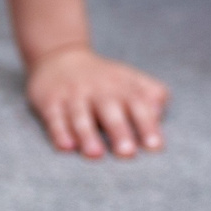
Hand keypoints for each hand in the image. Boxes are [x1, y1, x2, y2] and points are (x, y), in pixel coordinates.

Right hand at [25, 46, 168, 157]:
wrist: (59, 56)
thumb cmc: (104, 80)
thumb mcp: (129, 80)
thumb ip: (151, 94)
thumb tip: (159, 113)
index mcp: (122, 87)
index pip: (138, 105)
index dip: (147, 125)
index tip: (154, 146)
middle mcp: (98, 90)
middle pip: (110, 111)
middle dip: (119, 131)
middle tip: (127, 153)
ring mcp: (73, 95)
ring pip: (80, 116)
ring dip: (88, 135)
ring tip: (95, 154)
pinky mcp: (50, 101)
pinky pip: (54, 118)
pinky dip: (60, 132)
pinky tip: (66, 146)